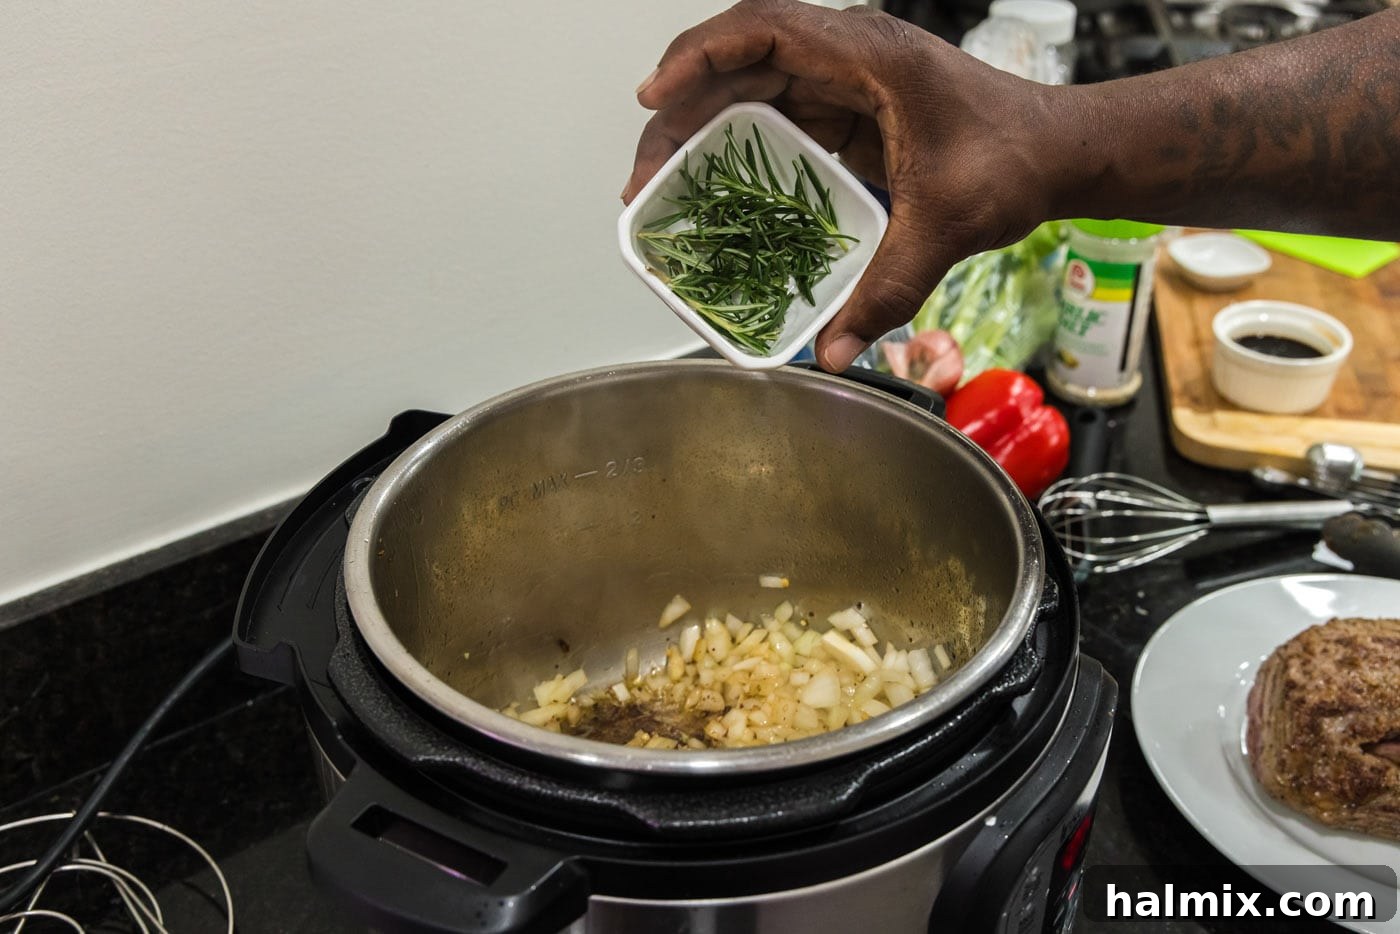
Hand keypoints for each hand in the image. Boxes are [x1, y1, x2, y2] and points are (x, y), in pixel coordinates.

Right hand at [623, 0, 1062, 370]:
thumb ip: (888, 289)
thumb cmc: (1018, 158)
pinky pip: (782, 117)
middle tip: (645, 175)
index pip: (764, 29)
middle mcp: (851, 55)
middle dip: (682, 111)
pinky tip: (719, 189)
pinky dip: (743, 148)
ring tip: (664, 184)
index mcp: (869, 54)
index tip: (654, 99)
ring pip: (755, 88)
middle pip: (742, 62)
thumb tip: (834, 350)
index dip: (698, 57)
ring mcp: (849, 81)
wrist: (1062, 152)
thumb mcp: (946, 225)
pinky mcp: (853, 111)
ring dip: (704, 129)